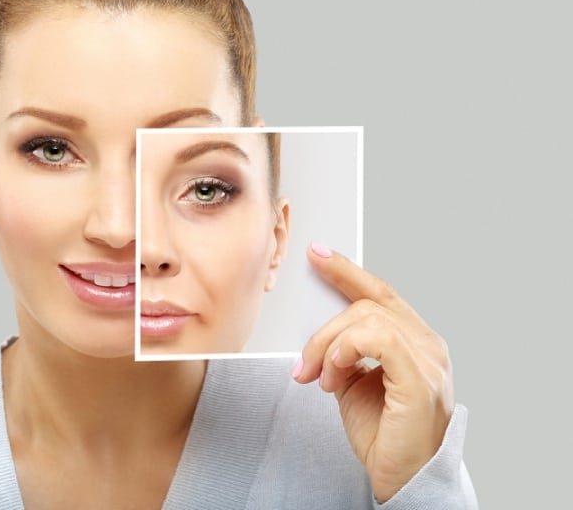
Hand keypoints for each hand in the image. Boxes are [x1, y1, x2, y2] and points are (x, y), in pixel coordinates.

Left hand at [292, 243, 454, 502]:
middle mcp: (428, 344)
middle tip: (304, 365)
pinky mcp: (421, 380)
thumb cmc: (383, 434)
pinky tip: (335, 377)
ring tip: (323, 379)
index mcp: (415, 340)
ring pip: (366, 318)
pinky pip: (378, 339)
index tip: (317, 255)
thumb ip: (345, 350)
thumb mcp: (354, 381)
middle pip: (366, 304)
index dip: (348, 270)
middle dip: (323, 331)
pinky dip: (345, 352)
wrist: (402, 478)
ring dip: (330, 347)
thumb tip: (319, 332)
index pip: (380, 293)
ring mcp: (430, 360)